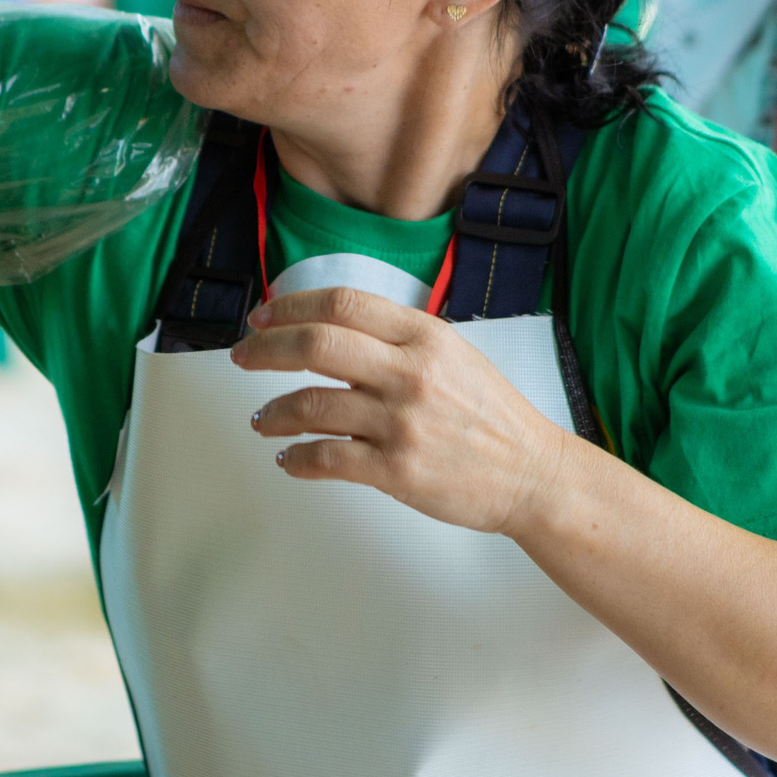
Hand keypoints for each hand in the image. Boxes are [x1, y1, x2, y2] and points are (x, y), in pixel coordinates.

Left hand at [230, 287, 570, 533]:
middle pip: (316, 344)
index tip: (263, 318)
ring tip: (262, 420)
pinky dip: (297, 458)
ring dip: (273, 413)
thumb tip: (331, 333)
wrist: (532, 473)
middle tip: (244, 356)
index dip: (291, 306)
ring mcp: (402, 423)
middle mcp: (411, 373)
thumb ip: (397, 341)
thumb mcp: (452, 355)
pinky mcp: (396, 470)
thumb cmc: (492, 417)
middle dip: (266, 348)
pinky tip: (289, 458)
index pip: (342, 303)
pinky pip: (327, 458)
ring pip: (311, 405)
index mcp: (424, 336)